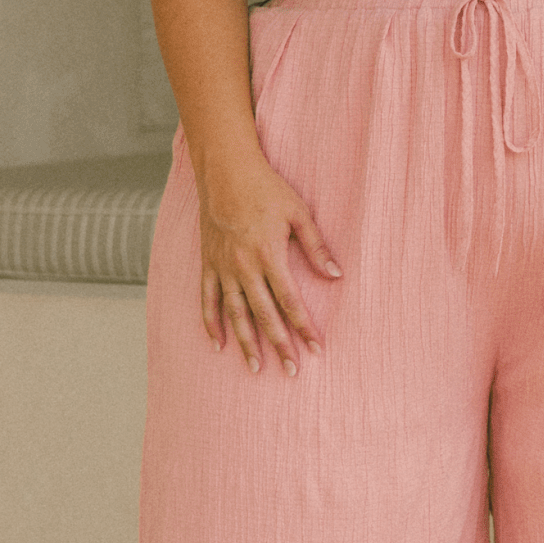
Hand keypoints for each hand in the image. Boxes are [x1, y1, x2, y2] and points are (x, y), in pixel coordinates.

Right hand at [194, 150, 340, 376]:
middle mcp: (244, 267)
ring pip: (235, 314)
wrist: (225, 171)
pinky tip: (217, 344)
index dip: (304, 328)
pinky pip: (207, 299)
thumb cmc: (266, 189)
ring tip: (255, 367)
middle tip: (291, 371)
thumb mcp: (298, 213)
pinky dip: (210, 323)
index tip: (316, 349)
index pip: (290, 302)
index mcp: (269, 255)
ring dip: (245, 342)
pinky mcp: (208, 263)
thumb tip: (336, 274)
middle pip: (264, 315)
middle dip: (280, 345)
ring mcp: (223, 267)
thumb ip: (316, 246)